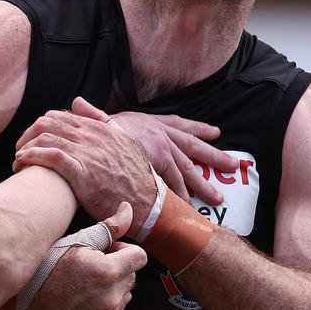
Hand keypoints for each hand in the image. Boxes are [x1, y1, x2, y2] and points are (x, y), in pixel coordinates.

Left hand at [13, 97, 159, 230]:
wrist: (148, 204)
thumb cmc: (134, 177)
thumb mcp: (124, 141)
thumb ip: (100, 119)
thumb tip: (77, 101)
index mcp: (99, 128)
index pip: (59, 116)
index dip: (40, 127)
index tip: (32, 142)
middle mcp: (92, 137)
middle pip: (47, 123)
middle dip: (27, 135)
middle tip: (20, 151)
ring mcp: (88, 154)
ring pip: (46, 138)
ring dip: (25, 148)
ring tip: (19, 162)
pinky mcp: (84, 174)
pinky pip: (52, 157)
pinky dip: (32, 156)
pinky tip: (23, 163)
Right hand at [24, 240, 146, 309]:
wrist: (21, 303)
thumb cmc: (45, 269)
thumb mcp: (75, 242)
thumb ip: (108, 228)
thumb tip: (129, 210)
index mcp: (107, 272)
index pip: (139, 257)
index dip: (124, 251)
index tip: (107, 253)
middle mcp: (110, 299)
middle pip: (131, 277)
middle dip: (116, 270)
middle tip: (89, 270)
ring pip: (123, 298)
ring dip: (111, 291)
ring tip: (83, 288)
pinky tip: (83, 304)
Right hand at [60, 95, 233, 204]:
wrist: (85, 140)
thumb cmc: (86, 132)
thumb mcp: (92, 121)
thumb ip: (91, 116)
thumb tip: (77, 103)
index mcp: (147, 121)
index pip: (177, 124)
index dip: (196, 128)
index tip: (213, 132)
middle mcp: (158, 132)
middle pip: (192, 145)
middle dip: (213, 155)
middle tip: (233, 164)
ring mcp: (161, 147)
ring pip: (187, 168)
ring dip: (202, 184)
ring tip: (217, 198)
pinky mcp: (158, 163)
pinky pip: (174, 182)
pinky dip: (182, 194)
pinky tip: (190, 205)